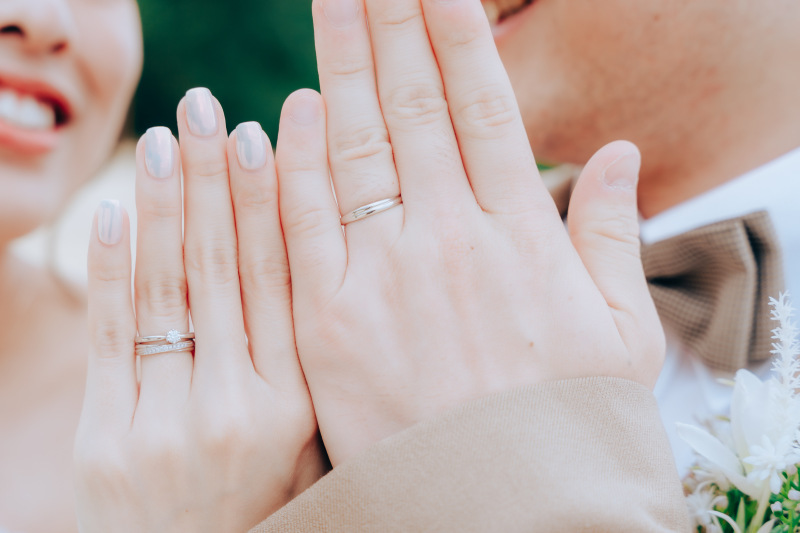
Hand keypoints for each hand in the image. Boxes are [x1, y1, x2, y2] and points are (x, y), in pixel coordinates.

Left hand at [74, 90, 325, 531]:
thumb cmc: (269, 502)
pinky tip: (109, 214)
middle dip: (212, 181)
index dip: (269, 203)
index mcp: (299, 402)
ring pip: (168, 292)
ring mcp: (169, 423)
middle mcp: (238, 406)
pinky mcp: (109, 439)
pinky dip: (109, 271)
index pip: (282, 280)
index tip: (262, 136)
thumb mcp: (311, 436)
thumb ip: (311, 360)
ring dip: (162, 209)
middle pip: (223, 270)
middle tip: (207, 109)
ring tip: (161, 141)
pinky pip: (111, 339)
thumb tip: (311, 261)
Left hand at [274, 0, 664, 465]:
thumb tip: (617, 155)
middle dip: (390, 26)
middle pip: (413, 110)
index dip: (456, 36)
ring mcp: (383, 281)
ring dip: (340, 69)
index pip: (483, 109)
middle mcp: (450, 243)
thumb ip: (610, 237)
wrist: (500, 513)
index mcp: (521, 240)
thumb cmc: (564, 424)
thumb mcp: (620, 336)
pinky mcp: (327, 324)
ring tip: (331, 3)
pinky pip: (306, 227)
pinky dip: (293, 165)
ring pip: (355, 152)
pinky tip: (288, 112)